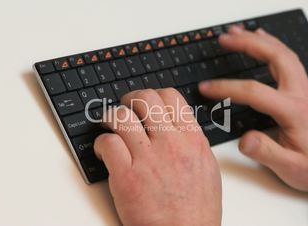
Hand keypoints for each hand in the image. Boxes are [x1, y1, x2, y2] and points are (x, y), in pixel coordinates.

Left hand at [94, 88, 221, 225]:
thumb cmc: (196, 211)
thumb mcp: (207, 170)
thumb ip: (192, 143)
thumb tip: (178, 127)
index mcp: (192, 140)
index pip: (171, 97)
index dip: (153, 95)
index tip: (145, 103)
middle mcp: (170, 144)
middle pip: (144, 98)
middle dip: (130, 99)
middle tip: (125, 109)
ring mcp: (147, 158)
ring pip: (121, 116)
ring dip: (111, 117)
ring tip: (109, 126)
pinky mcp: (126, 176)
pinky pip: (107, 142)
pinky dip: (100, 143)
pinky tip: (104, 151)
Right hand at [199, 26, 307, 191]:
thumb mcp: (290, 167)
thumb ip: (265, 152)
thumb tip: (243, 139)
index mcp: (293, 111)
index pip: (254, 92)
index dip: (226, 87)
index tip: (207, 87)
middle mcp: (300, 94)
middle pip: (274, 57)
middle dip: (247, 44)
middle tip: (225, 38)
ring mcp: (304, 89)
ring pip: (282, 53)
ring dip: (259, 40)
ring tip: (238, 33)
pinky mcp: (304, 90)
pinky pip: (288, 59)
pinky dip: (273, 46)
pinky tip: (263, 43)